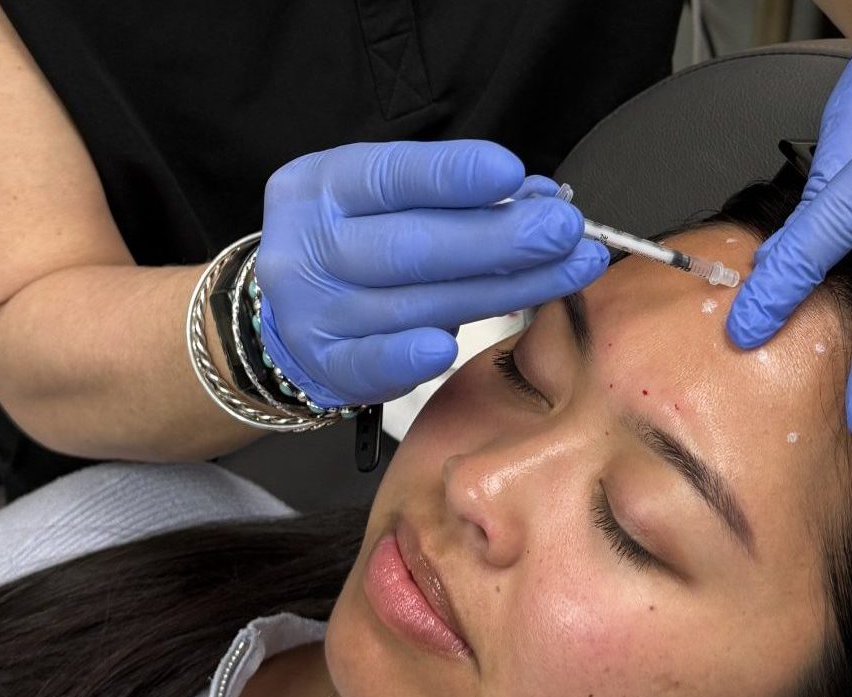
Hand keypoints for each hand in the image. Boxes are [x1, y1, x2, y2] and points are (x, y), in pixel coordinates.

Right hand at [253, 141, 608, 408]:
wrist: (287, 311)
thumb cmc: (356, 244)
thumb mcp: (388, 201)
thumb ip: (456, 198)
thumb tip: (539, 197)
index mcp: (323, 187)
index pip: (393, 177)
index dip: (454, 177)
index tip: (514, 174)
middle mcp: (310, 247)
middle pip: (411, 246)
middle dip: (498, 239)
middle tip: (564, 232)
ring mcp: (313, 312)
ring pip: (412, 304)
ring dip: (499, 292)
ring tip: (563, 273)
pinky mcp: (325, 367)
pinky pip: (370, 363)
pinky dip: (408, 356)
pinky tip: (446, 348)